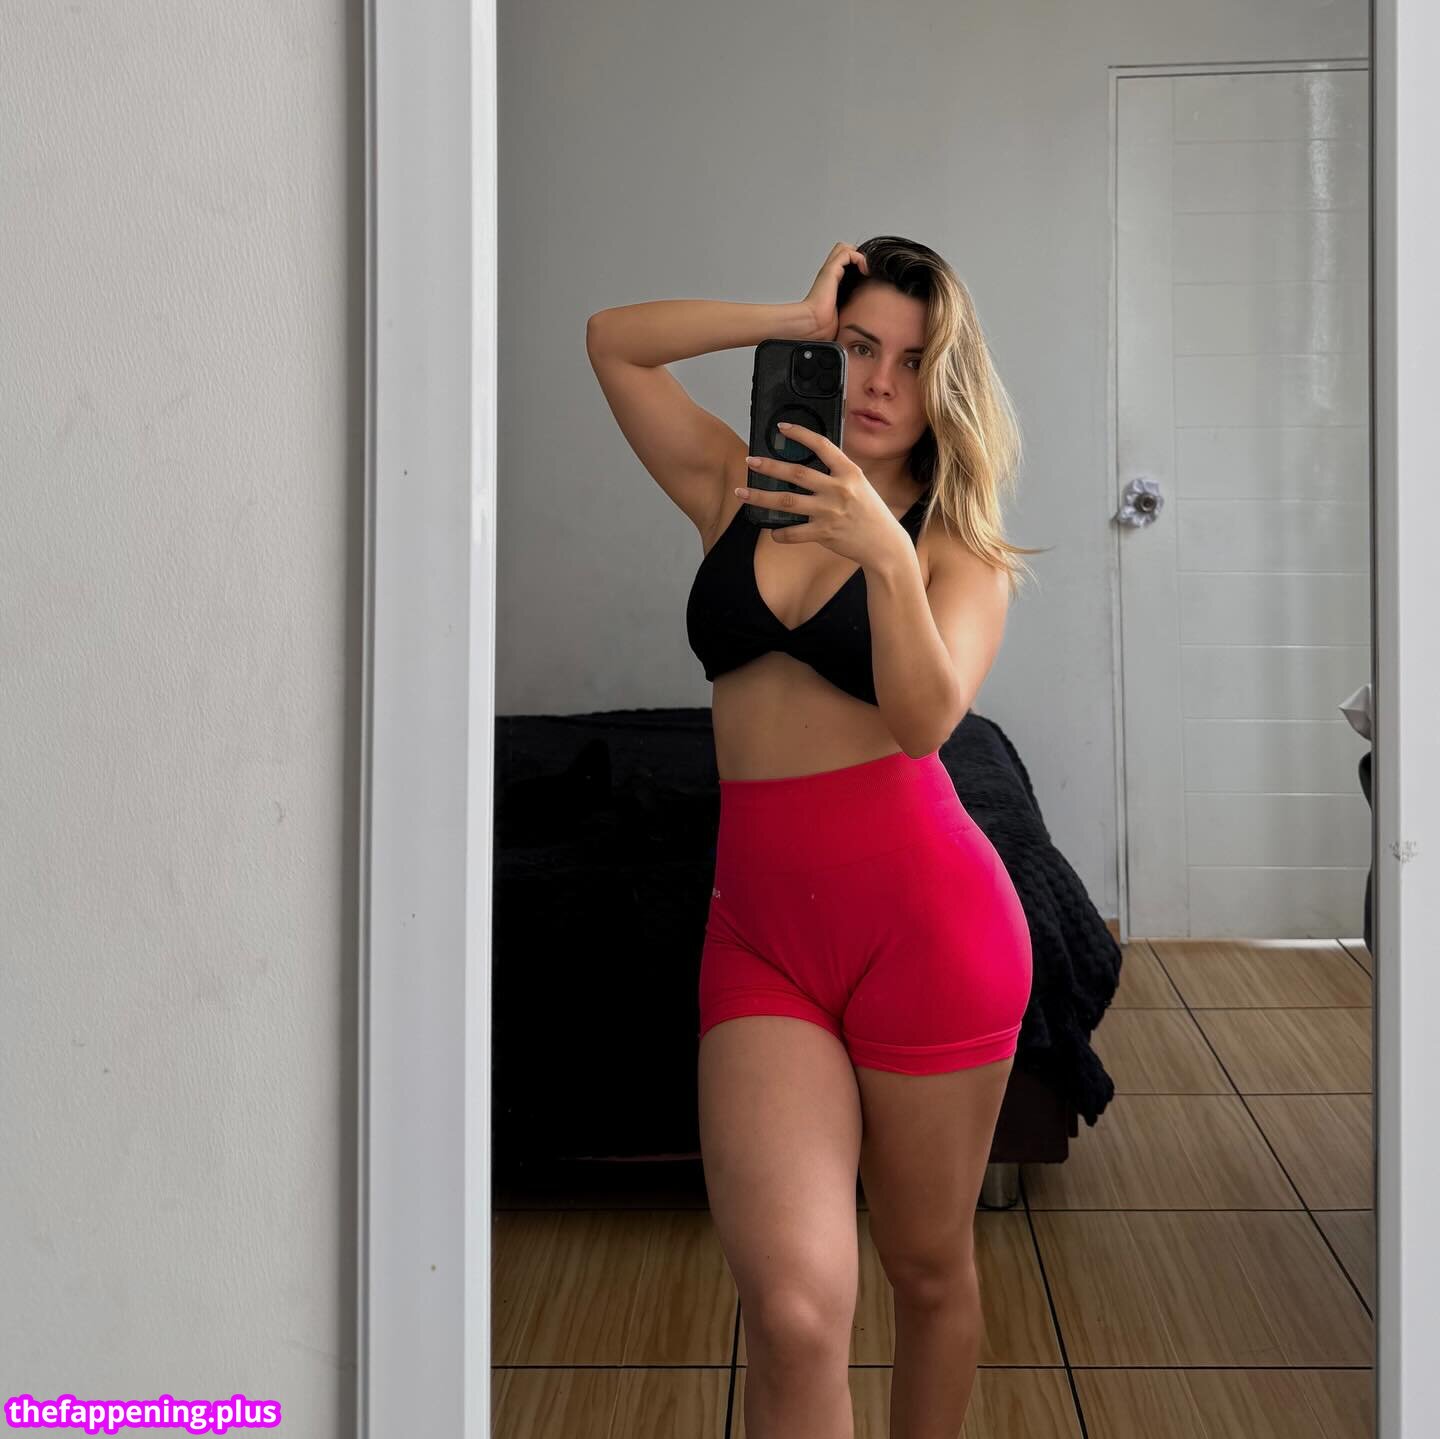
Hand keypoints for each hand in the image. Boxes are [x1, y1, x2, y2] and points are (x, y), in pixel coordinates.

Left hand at [736, 421, 909, 570]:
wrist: (884, 544)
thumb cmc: (871, 513)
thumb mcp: (860, 485)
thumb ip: (837, 474)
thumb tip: (809, 465)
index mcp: (849, 472)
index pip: (821, 445)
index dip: (800, 434)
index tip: (781, 428)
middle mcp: (838, 489)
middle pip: (796, 473)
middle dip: (770, 465)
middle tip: (750, 461)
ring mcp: (830, 511)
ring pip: (786, 501)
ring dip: (760, 496)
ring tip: (742, 493)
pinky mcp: (825, 533)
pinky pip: (794, 532)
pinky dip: (780, 533)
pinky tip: (771, 531)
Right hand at [799, 242, 869, 341]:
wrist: (813, 325)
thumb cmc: (822, 324)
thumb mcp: (844, 315)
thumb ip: (852, 309)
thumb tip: (867, 320)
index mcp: (831, 283)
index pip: (845, 262)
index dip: (857, 264)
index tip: (868, 277)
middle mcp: (830, 275)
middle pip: (844, 250)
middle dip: (858, 256)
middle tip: (866, 271)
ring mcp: (829, 271)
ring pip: (845, 248)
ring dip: (859, 256)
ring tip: (866, 270)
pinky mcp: (831, 270)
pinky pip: (848, 253)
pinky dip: (859, 258)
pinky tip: (864, 270)